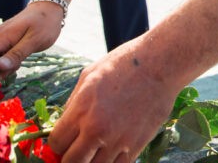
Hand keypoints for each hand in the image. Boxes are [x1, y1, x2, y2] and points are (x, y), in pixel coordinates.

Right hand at [0, 2, 64, 78]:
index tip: (0, 76)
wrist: (48, 8)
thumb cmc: (44, 23)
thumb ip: (16, 54)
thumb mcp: (34, 40)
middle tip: (15, 68)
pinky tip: (19, 58)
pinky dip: (7, 62)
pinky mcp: (2, 42)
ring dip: (4, 68)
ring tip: (20, 60)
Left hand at [49, 41, 178, 161]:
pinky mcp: (136, 145)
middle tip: (76, 149)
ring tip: (95, 150)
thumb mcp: (89, 75)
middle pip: (71, 162)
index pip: (56, 143)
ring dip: (91, 161)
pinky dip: (112, 162)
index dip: (57, 144)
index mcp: (82, 109)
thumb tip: (64, 124)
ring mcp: (118, 140)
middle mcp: (97, 128)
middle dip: (70, 157)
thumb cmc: (125, 64)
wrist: (160, 64)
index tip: (64, 140)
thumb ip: (73, 103)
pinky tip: (112, 151)